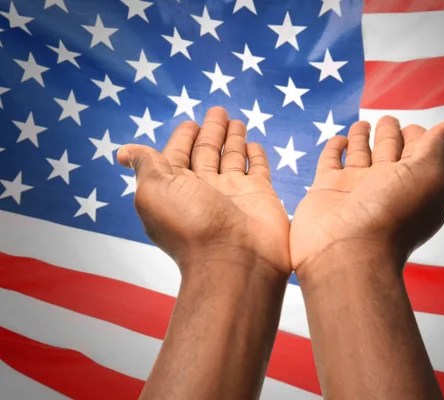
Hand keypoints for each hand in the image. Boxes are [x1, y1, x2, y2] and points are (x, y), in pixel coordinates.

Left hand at [117, 107, 290, 275]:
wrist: (234, 260)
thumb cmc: (191, 225)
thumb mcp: (154, 191)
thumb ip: (146, 165)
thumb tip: (124, 152)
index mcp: (175, 187)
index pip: (177, 155)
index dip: (182, 138)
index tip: (190, 124)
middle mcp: (203, 189)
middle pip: (206, 152)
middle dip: (210, 131)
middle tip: (218, 110)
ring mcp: (233, 192)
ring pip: (232, 157)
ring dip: (233, 138)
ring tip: (236, 120)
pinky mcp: (260, 195)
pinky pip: (257, 169)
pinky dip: (256, 156)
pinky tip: (254, 145)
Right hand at [290, 116, 443, 273]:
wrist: (347, 251)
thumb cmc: (393, 214)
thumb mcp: (430, 174)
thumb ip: (441, 145)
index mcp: (415, 184)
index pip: (420, 152)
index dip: (420, 137)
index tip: (414, 129)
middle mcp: (386, 185)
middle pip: (389, 151)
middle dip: (390, 133)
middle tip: (388, 119)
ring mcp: (355, 188)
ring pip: (360, 154)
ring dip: (362, 138)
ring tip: (363, 124)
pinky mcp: (326, 189)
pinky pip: (331, 162)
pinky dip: (335, 149)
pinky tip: (340, 140)